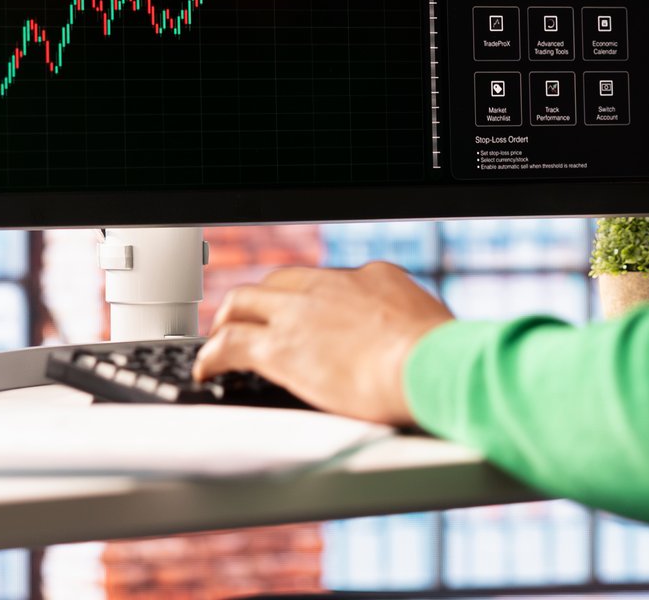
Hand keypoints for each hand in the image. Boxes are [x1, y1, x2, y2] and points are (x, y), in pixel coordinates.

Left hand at [193, 263, 453, 425]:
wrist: (429, 365)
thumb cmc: (442, 358)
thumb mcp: (433, 326)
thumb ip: (411, 328)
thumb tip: (416, 342)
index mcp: (371, 278)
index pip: (327, 282)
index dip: (307, 300)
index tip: (303, 315)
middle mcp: (330, 286)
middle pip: (278, 282)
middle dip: (260, 300)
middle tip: (248, 318)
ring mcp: (301, 313)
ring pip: (243, 302)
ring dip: (228, 320)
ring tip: (219, 338)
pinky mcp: (279, 348)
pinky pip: (229, 344)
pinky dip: (211, 355)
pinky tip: (206, 369)